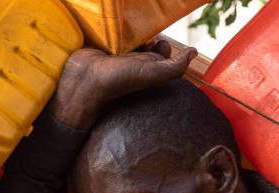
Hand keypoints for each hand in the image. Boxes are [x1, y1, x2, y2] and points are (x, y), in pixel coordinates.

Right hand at [50, 40, 197, 129]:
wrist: (85, 80)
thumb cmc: (120, 80)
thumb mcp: (152, 74)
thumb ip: (175, 66)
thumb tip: (194, 52)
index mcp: (147, 67)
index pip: (161, 51)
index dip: (163, 44)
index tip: (159, 41)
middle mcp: (134, 60)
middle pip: (147, 40)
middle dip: (148, 33)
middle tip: (144, 33)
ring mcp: (118, 53)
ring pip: (132, 36)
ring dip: (133, 29)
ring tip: (129, 27)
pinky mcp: (104, 45)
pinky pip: (114, 33)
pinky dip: (117, 28)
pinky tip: (116, 26)